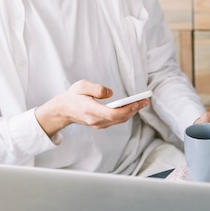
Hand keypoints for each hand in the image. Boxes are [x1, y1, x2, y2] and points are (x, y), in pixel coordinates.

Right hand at [34, 80, 149, 137]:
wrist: (63, 110)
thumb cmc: (73, 96)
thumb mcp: (81, 86)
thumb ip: (96, 88)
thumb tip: (110, 93)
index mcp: (90, 110)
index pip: (111, 114)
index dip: (126, 110)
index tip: (136, 103)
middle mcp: (95, 120)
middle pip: (119, 118)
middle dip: (134, 110)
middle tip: (145, 101)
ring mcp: (98, 124)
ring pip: (119, 120)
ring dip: (132, 112)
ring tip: (143, 103)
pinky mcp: (101, 124)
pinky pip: (116, 121)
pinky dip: (126, 114)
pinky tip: (133, 107)